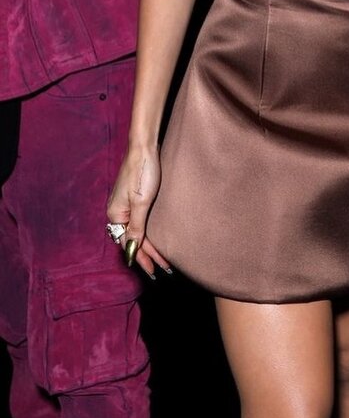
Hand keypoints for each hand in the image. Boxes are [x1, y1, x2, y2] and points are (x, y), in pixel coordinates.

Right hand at [106, 144, 171, 277]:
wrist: (144, 147)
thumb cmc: (142, 172)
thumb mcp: (141, 202)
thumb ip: (136, 226)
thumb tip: (132, 249)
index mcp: (116, 215)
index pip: (129, 243)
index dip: (142, 258)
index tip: (153, 271)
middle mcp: (118, 212)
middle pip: (133, 239)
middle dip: (148, 255)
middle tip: (162, 270)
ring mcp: (126, 205)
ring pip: (139, 231)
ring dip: (150, 246)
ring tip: (162, 260)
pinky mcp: (135, 198)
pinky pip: (141, 221)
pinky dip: (149, 232)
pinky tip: (155, 238)